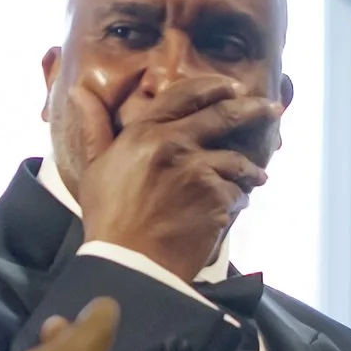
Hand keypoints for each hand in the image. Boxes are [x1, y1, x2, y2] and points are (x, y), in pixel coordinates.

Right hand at [68, 71, 279, 281]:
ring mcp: (199, 170)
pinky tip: (226, 212)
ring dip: (247, 170)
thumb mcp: (95, 168)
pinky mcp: (217, 198)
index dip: (214, 86)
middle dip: (254, 109)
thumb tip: (79, 93)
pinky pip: (238, 193)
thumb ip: (94, 127)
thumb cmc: (108, 219)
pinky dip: (236, 201)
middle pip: (225, 115)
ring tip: (254, 178)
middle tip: (272, 108)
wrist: (129, 264)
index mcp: (144, 132)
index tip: (234, 86)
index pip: (186, 94)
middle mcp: (174, 144)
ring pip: (236, 160)